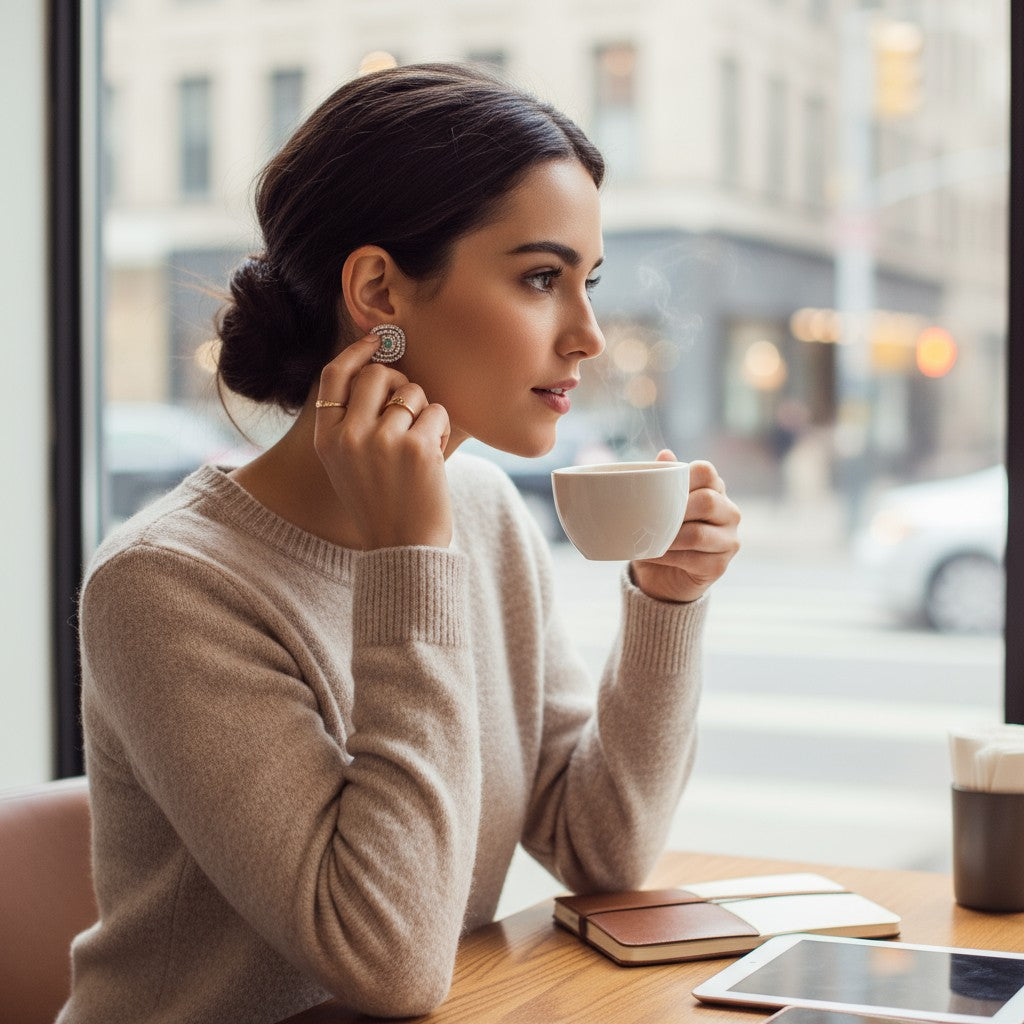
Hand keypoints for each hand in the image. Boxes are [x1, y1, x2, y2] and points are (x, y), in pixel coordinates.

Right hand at [313, 335, 452, 549]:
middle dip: (400, 381)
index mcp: (326, 438)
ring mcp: (383, 441)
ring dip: (423, 413)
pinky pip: (436, 412)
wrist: (402, 549)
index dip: (357, 352)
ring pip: (412, 393)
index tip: (377, 341)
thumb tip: (377, 367)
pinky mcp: (417, 448)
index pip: (335, 375)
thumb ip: (351, 421)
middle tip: (409, 405)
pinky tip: (433, 457)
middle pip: (377, 374)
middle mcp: (349, 436)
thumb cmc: (381, 504)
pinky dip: (439, 430)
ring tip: (420, 446)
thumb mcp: (347, 463)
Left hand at [630, 453, 739, 603]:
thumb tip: (665, 454)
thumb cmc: (660, 532)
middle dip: (675, 510)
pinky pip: (693, 558)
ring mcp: (728, 540)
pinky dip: (666, 556)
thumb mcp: (657, 505)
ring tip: (648, 537)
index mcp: (715, 490)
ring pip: (698, 534)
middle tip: (651, 517)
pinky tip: (652, 553)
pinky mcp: (720, 566)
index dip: (683, 476)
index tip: (659, 488)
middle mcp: (729, 512)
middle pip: (707, 501)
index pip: (706, 471)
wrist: (660, 574)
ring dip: (668, 537)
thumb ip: (662, 480)